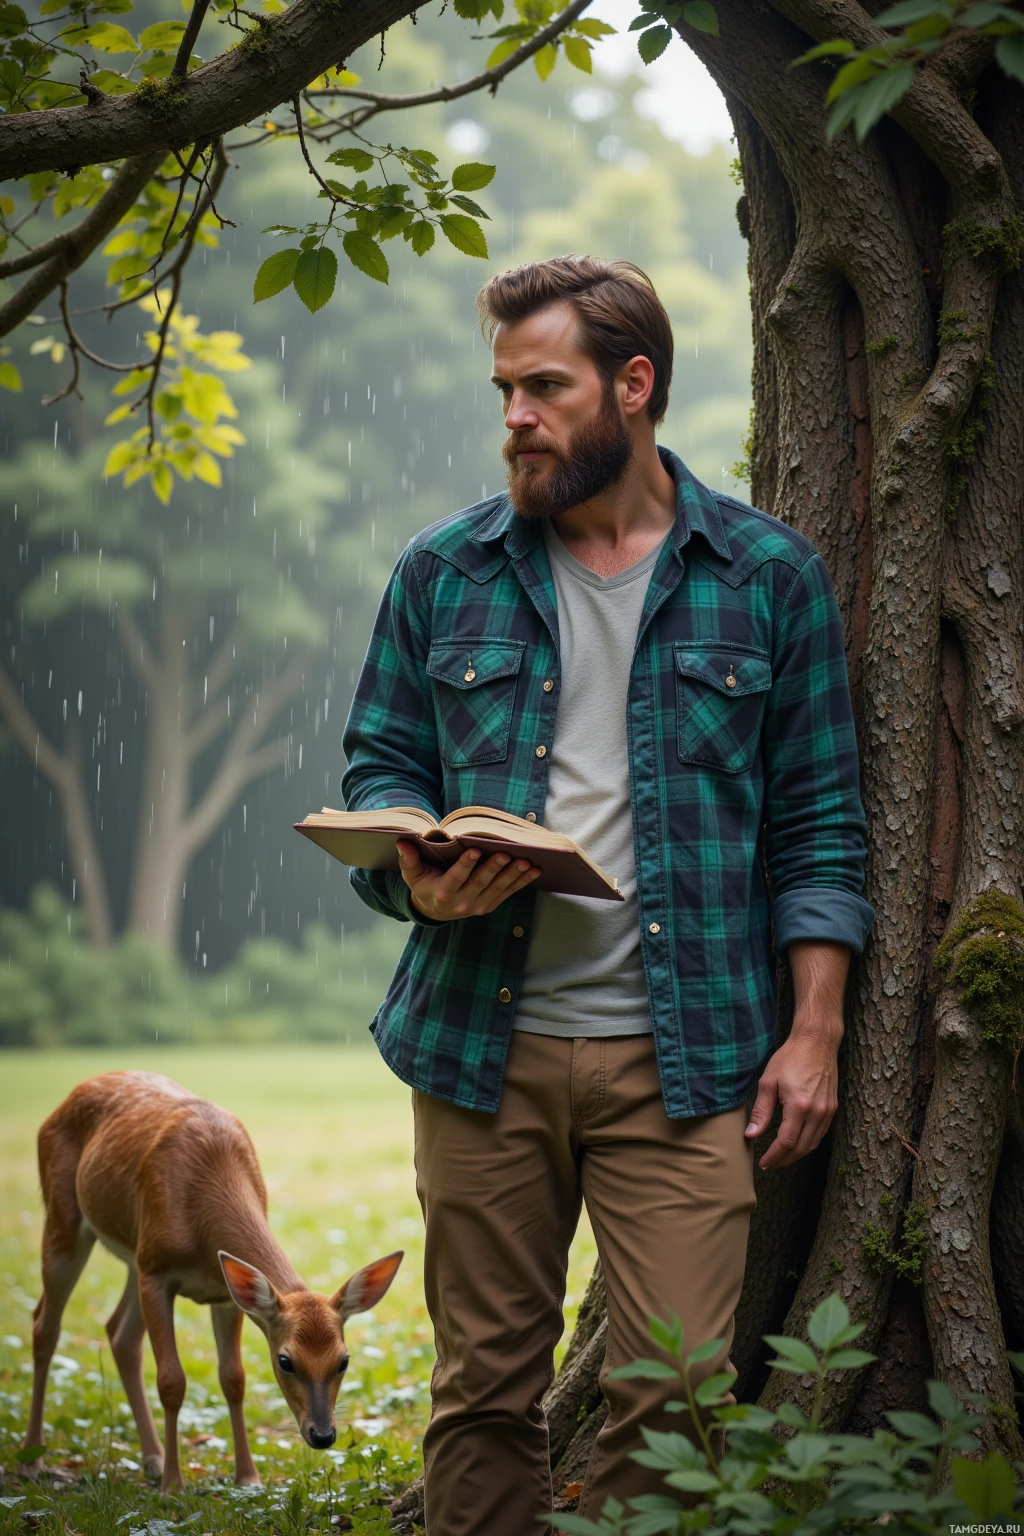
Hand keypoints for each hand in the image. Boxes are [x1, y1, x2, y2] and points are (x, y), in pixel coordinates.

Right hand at [396, 840, 540, 920]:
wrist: (434, 911)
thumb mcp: (412, 874)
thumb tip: (402, 842)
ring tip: (526, 862)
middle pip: (481, 883)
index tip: (475, 849)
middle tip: (506, 853)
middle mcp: (461, 902)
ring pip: (498, 889)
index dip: (466, 864)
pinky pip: (508, 893)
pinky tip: (534, 871)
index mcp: (442, 892)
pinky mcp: (489, 906)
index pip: (456, 878)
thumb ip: (408, 860)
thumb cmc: (424, 885)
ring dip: (513, 875)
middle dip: (495, 868)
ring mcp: (477, 906)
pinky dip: (521, 882)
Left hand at [744, 1030, 839, 1170]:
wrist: (817, 1042)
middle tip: (770, 1164)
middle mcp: (817, 1113)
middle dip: (784, 1160)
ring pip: (813, 1144)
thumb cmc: (790, 1058)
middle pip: (801, 1149)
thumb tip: (751, 1135)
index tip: (763, 1163)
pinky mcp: (832, 1108)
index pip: (786, 1143)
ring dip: (796, 1154)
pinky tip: (796, 1143)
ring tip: (780, 1157)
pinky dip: (808, 1143)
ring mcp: (827, 1111)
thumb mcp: (768, 1082)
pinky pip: (821, 1134)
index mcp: (799, 1107)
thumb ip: (761, 1111)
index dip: (774, 1157)